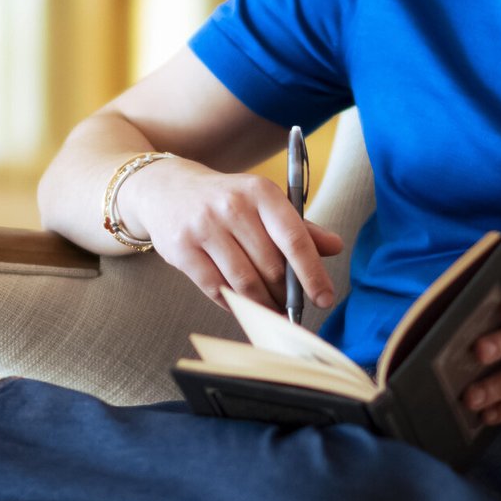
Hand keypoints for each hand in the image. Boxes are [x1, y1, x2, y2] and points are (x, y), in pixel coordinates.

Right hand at [121, 158, 345, 313]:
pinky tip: (245, 305)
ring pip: (245, 283)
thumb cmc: (226, 199)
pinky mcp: (181, 249)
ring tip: (274, 312)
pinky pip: (216, 289)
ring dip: (264, 305)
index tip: (325, 298)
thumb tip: (335, 247)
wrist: (165, 189)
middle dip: (286, 294)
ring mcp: (204, 228)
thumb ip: (298, 226)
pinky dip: (235, 303)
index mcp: (260, 192)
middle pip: (271, 267)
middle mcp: (232, 207)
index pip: (294, 239)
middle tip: (294, 307)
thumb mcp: (262, 202)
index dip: (312, 274)